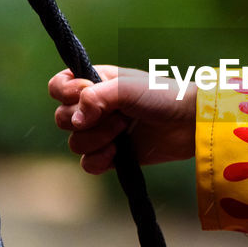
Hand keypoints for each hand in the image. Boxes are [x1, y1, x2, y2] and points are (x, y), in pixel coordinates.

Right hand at [48, 66, 196, 174]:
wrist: (189, 123)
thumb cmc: (162, 96)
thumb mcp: (127, 88)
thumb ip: (95, 97)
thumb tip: (76, 120)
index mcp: (95, 83)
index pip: (58, 87)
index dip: (64, 92)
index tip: (84, 92)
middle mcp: (95, 107)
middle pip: (62, 118)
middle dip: (86, 121)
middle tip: (118, 116)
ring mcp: (103, 132)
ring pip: (75, 143)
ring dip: (98, 139)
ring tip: (124, 131)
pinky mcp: (113, 155)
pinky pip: (88, 163)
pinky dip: (98, 160)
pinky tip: (116, 154)